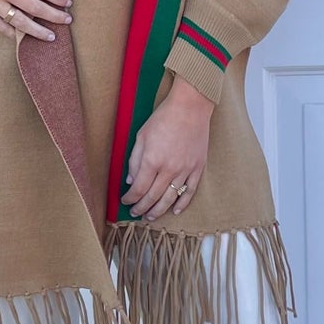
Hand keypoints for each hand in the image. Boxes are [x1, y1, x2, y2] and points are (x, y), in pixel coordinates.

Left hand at [122, 78, 213, 219]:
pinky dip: (182, 203)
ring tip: (151, 217)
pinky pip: (190, 191)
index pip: (139, 188)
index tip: (126, 201)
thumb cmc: (164, 117)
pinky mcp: (197, 168)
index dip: (130, 198)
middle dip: (142, 208)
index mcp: (152, 160)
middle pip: (153, 197)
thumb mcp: (142, 135)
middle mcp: (169, 169)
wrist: (190, 106)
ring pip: (170, 198)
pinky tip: (174, 210)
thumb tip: (131, 180)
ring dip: (159, 210)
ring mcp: (185, 170)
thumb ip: (135, 160)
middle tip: (136, 213)